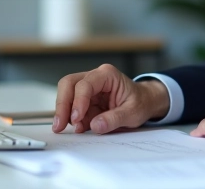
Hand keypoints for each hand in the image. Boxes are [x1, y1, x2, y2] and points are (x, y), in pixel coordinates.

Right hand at [52, 64, 169, 133]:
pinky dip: (71, 118)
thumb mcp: (133, 113)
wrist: (144, 102)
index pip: (85, 84)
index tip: (76, 118)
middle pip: (69, 84)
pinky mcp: (85, 99)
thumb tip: (95, 125)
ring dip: (64, 112)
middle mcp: (95, 77)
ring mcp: (88, 87)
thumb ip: (114, 119)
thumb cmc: (140, 102)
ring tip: (72, 129)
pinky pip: (72, 106)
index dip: (78, 101)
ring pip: (66, 94)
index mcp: (108, 75)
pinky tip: (79, 127)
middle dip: (62, 105)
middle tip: (59, 125)